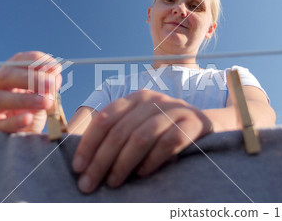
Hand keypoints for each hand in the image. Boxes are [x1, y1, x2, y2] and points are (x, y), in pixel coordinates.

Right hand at [0, 51, 61, 133]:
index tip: (55, 65)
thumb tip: (56, 71)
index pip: (15, 62)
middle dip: (30, 78)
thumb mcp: (40, 101)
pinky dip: (14, 121)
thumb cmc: (28, 119)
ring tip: (46, 102)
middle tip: (52, 84)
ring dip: (25, 99)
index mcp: (3, 79)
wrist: (16, 148)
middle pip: (4, 76)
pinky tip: (28, 118)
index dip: (35, 60)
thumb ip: (47, 87)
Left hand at [72, 90, 212, 192]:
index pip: (104, 119)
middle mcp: (152, 100)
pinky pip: (168, 143)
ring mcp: (173, 110)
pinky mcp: (193, 124)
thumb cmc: (163, 128)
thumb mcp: (139, 124)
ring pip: (140, 137)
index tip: (78, 167)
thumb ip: (117, 134)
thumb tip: (86, 162)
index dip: (88, 144)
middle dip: (100, 160)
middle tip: (89, 184)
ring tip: (113, 182)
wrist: (203, 123)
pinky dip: (152, 160)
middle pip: (119, 131)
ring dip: (123, 163)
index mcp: (134, 98)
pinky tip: (142, 174)